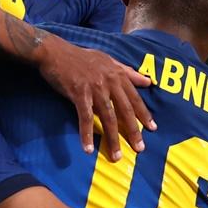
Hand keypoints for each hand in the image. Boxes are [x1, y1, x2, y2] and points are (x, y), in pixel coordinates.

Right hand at [35, 36, 155, 160]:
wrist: (55, 52)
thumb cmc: (81, 57)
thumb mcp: (107, 60)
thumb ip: (127, 72)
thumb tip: (148, 81)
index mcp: (117, 74)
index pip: (134, 98)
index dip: (144, 114)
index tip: (152, 129)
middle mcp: (109, 81)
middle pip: (125, 110)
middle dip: (133, 131)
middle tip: (140, 148)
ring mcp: (95, 88)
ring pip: (108, 117)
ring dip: (112, 138)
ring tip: (116, 155)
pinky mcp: (79, 94)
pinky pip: (85, 118)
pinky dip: (87, 134)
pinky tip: (88, 148)